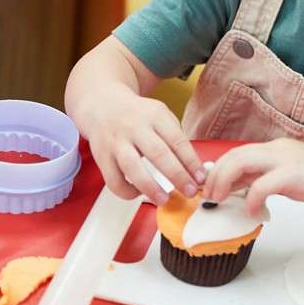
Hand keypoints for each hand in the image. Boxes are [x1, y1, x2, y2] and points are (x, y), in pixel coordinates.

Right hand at [68, 89, 203, 203]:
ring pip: (133, 167)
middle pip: (158, 154)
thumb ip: (176, 140)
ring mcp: (116, 142)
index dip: (191, 162)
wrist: (103, 104)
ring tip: (164, 200)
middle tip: (189, 191)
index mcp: (155, 115)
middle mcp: (135, 127)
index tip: (201, 178)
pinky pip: (114, 180)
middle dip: (177, 176)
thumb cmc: (139, 117)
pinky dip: (127, 191)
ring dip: (151, 187)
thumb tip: (195, 171)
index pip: (177, 140)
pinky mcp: (102, 157)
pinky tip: (138, 193)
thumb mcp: (161, 117)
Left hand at [202, 138, 303, 215]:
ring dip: (224, 183)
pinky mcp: (293, 175)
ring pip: (240, 163)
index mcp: (276, 149)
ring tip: (221, 201)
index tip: (212, 188)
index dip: (219, 170)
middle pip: (233, 155)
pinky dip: (251, 198)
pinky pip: (262, 185)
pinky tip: (252, 211)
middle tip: (210, 197)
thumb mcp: (291, 175)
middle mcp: (277, 149)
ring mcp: (285, 160)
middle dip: (215, 176)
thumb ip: (269, 178)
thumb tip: (245, 190)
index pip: (237, 153)